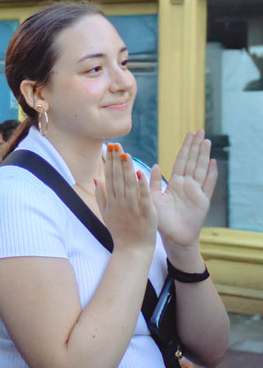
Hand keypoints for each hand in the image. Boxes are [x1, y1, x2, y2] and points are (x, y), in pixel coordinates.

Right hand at [95, 144, 155, 253]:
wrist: (132, 250)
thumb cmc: (120, 232)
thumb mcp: (106, 214)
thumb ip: (101, 196)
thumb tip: (97, 179)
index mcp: (111, 201)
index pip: (110, 177)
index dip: (110, 162)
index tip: (109, 148)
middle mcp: (120, 202)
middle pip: (118, 178)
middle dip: (117, 161)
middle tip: (116, 145)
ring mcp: (132, 208)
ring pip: (129, 185)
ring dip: (127, 169)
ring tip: (127, 154)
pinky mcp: (145, 213)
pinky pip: (143, 197)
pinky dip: (142, 186)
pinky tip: (140, 174)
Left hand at [151, 130, 217, 250]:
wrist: (172, 237)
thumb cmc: (161, 219)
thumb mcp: (153, 198)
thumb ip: (154, 183)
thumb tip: (155, 165)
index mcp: (175, 183)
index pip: (181, 160)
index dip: (185, 148)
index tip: (189, 134)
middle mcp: (187, 185)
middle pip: (192, 161)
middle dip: (196, 146)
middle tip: (200, 131)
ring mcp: (196, 192)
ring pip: (200, 169)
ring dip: (203, 156)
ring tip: (206, 141)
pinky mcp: (203, 201)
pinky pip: (208, 185)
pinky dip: (211, 175)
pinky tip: (213, 163)